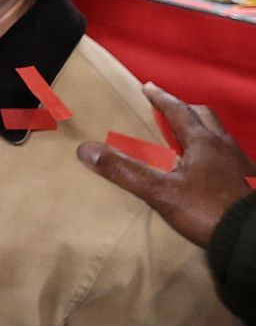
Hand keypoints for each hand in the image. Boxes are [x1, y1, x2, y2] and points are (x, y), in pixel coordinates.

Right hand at [78, 83, 255, 248]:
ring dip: (201, 131)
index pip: (179, 111)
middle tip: (168, 111)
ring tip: (185, 139)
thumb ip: (125, 171)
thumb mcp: (161, 192)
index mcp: (204, 142)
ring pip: (219, 136)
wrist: (252, 238)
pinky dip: (214, 153)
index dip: (162, 98)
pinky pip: (229, 156)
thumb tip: (86, 150)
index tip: (148, 87)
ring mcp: (241, 164)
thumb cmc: (208, 210)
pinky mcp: (249, 182)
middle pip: (205, 117)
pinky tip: (207, 169)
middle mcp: (225, 146)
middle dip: (185, 109)